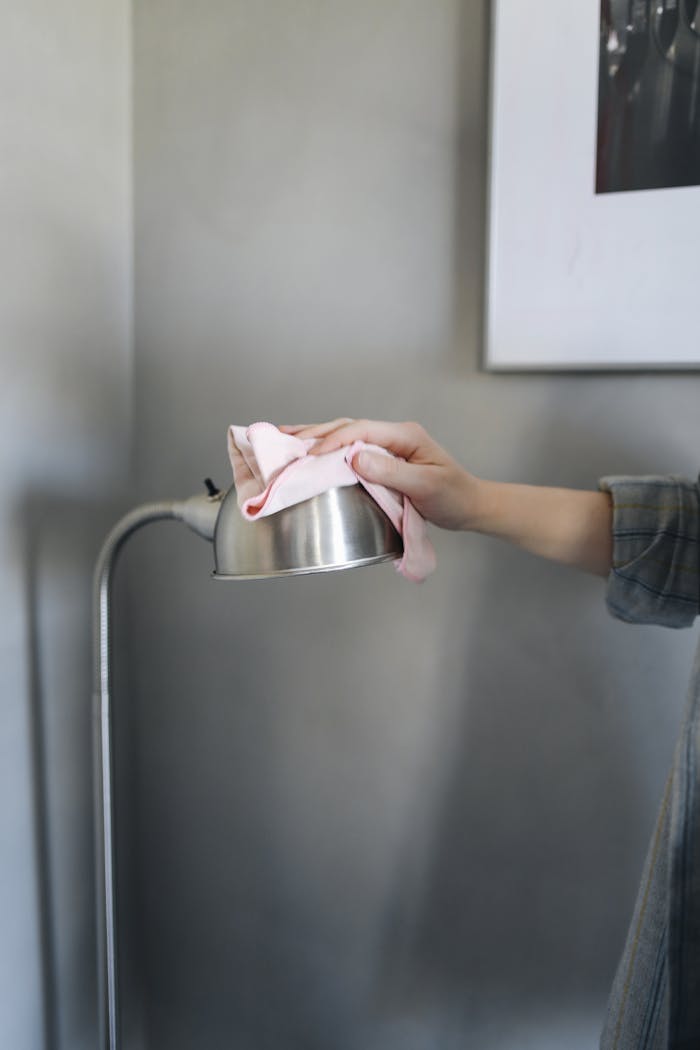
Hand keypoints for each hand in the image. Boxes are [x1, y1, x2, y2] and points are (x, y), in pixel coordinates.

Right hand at [280, 419, 480, 530]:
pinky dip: (329, 450)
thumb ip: (392, 471)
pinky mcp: (383, 459)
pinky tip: (311, 452)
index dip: (334, 441)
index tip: (312, 456)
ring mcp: (388, 445)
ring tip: (286, 439)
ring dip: (317, 438)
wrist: (469, 505)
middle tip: (285, 441)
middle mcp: (394, 435)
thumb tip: (355, 457)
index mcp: (405, 435)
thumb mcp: (426, 485)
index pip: (362, 430)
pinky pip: (352, 450)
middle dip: (316, 433)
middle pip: (348, 427)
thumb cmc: (453, 496)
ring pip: (346, 435)